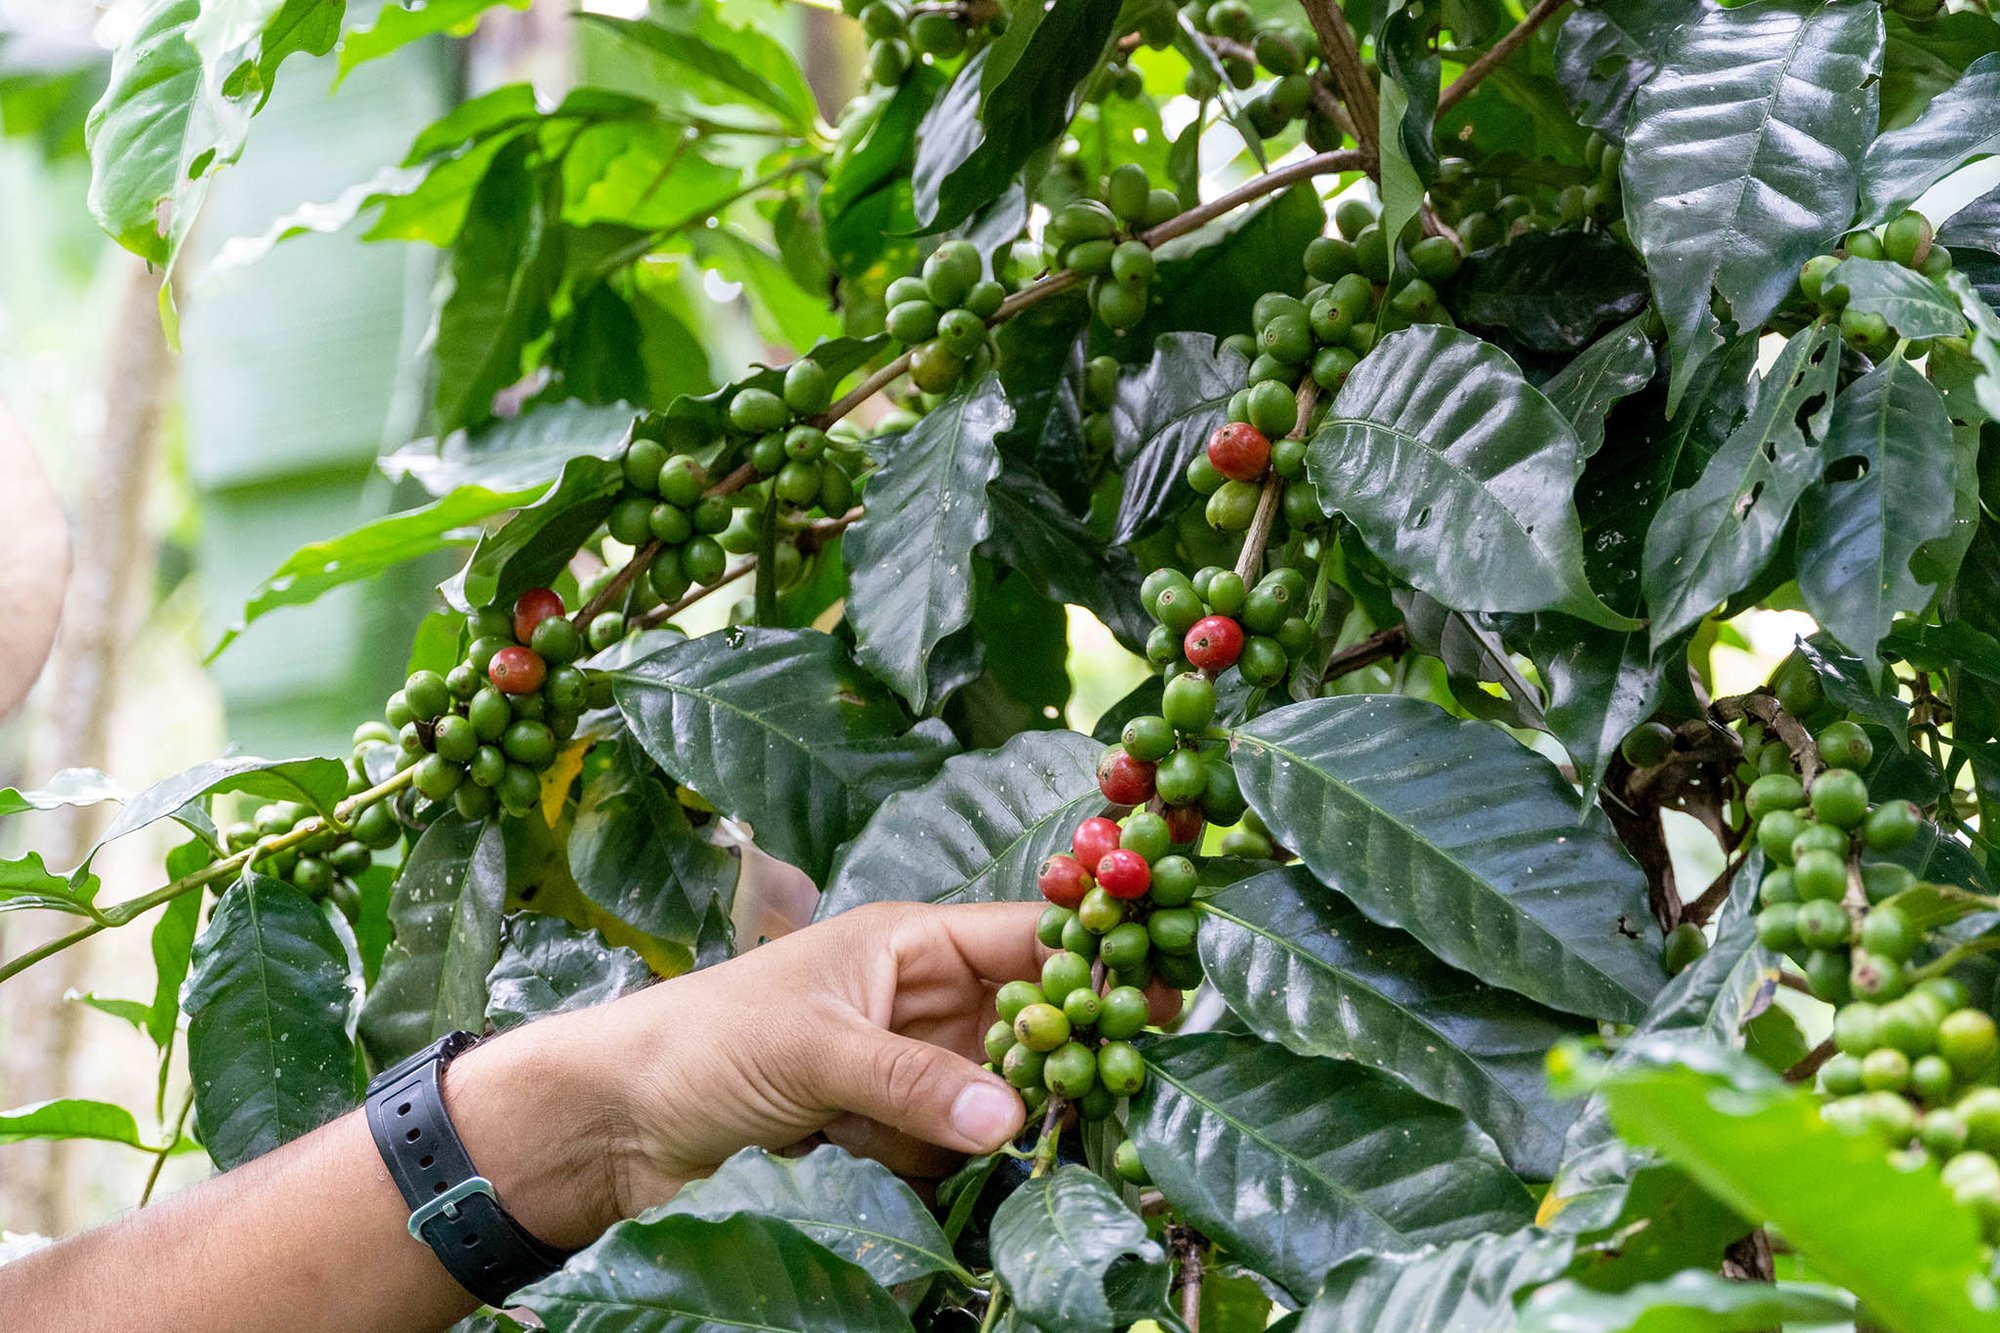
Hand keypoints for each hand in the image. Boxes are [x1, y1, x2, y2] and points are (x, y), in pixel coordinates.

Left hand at [454, 901, 1179, 1245]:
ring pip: (995, 1090)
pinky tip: (942, 1173)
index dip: (1092, 956)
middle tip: (1117, 1092)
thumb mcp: (815, 1049)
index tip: (1159, 988)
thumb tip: (1014, 1119)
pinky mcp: (882, 1126)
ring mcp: (902, 1065)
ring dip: (1008, 1121)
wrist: (614, 1121)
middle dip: (1063, 1057)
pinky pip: (951, 1144)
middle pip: (1025, 1020)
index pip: (1023, 936)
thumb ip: (916, 1081)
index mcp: (907, 943)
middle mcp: (916, 998)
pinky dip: (954, 1165)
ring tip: (1036, 1141)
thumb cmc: (704, 1043)